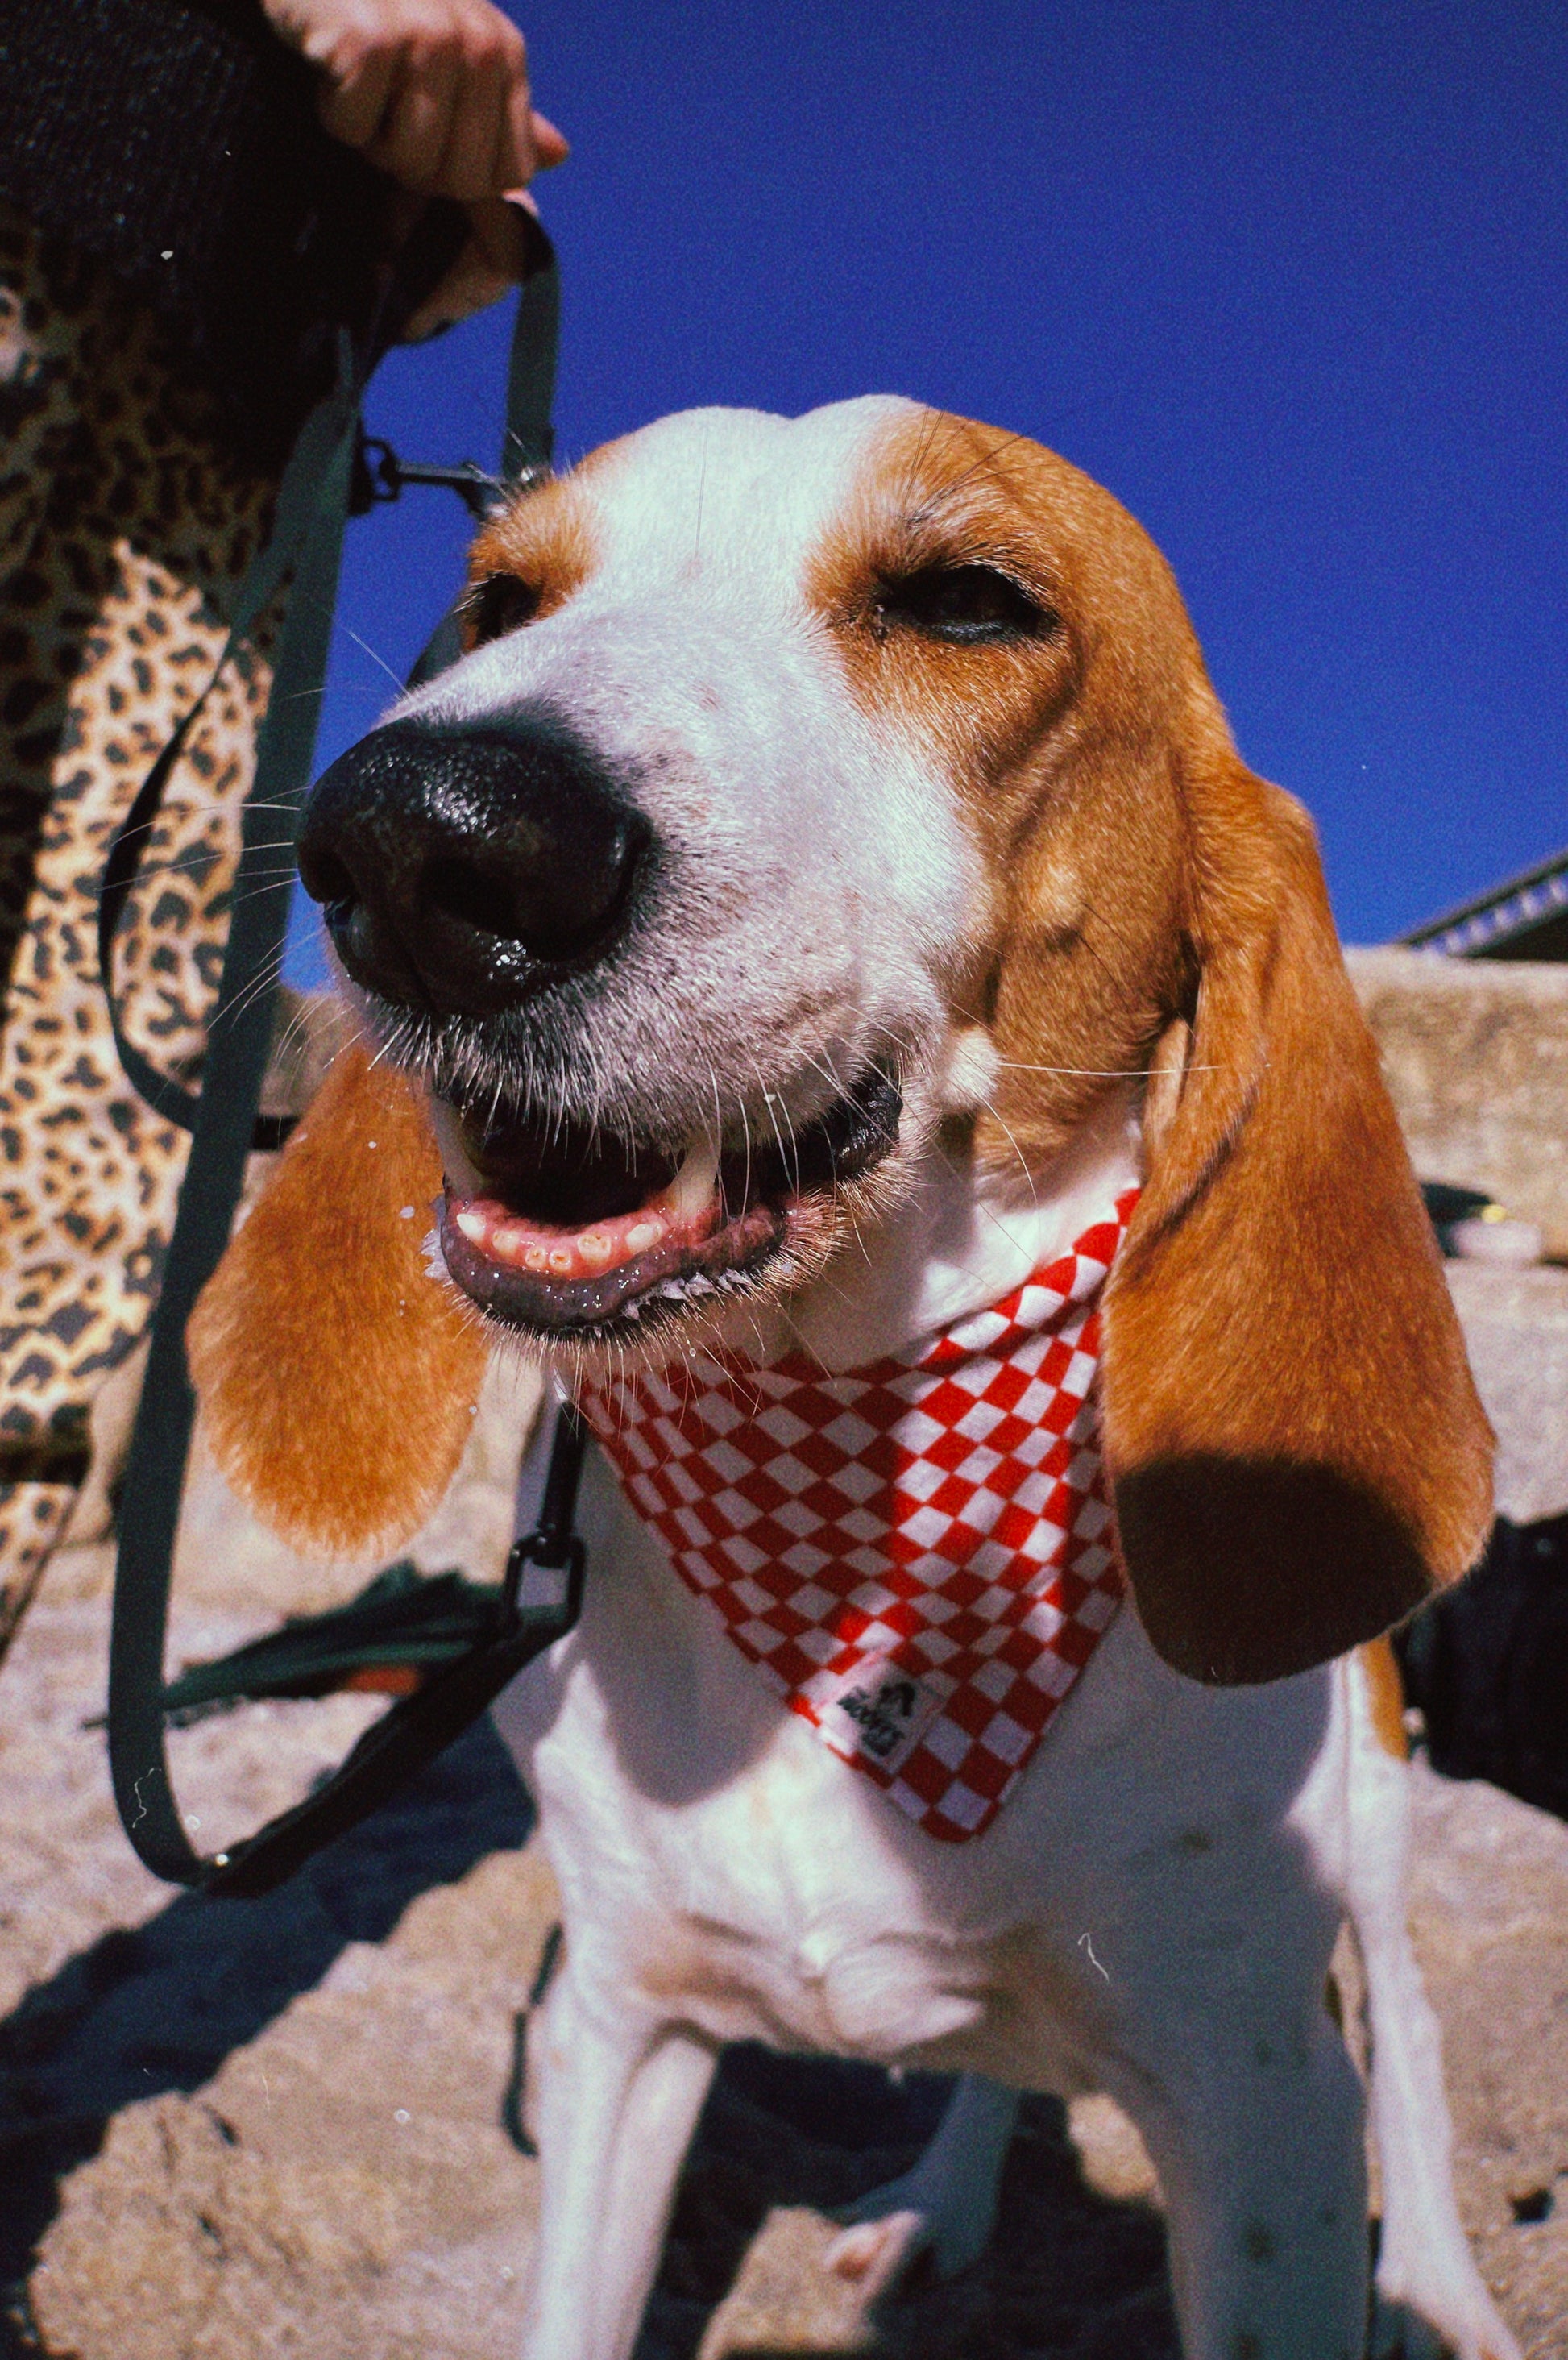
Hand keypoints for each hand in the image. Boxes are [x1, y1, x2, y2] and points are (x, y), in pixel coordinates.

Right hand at [261, 0, 567, 203]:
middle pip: (460, 178)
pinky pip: (355, 129)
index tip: (428, 139)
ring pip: (409, 159)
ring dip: (370, 139)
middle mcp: (476, 42)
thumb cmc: (380, 13)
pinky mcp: (369, 39)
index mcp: (505, 52)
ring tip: (357, 87)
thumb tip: (559, 154)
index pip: (510, 172)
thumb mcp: (454, 57)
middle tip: (386, 115)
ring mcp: (426, 36)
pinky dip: (334, 115)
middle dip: (414, 166)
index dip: (460, 178)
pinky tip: (329, 67)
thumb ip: (504, 112)